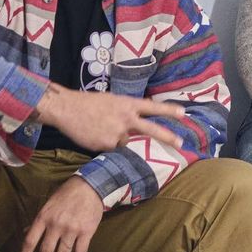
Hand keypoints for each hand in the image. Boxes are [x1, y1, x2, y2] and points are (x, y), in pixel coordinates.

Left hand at [15, 177, 103, 251]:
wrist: (89, 186)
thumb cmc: (67, 194)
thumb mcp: (48, 204)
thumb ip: (39, 220)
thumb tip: (26, 231)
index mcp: (44, 217)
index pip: (30, 241)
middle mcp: (56, 225)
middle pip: (46, 251)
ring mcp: (71, 229)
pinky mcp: (86, 232)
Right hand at [36, 84, 186, 153]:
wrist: (68, 109)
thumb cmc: (88, 103)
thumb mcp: (112, 101)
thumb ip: (125, 111)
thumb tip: (135, 120)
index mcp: (127, 104)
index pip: (153, 107)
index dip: (169, 110)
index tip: (184, 113)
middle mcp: (126, 118)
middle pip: (152, 129)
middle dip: (168, 136)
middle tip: (181, 143)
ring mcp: (118, 132)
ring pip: (127, 143)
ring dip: (121, 142)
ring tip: (105, 132)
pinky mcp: (107, 145)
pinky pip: (113, 150)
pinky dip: (108, 147)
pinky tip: (97, 137)